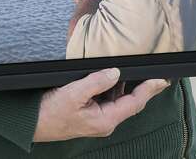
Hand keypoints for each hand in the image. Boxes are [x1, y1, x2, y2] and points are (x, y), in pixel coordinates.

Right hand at [33, 68, 169, 141]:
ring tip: (142, 74)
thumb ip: (96, 82)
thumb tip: (116, 72)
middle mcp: (105, 122)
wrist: (33, 123)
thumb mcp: (73, 93)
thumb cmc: (51, 112)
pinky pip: (109, 101)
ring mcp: (98, 119)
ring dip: (130, 88)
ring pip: (120, 102)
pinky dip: (116, 90)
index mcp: (105, 120)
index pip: (134, 102)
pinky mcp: (91, 114)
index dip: (149, 90)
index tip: (161, 80)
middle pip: (131, 103)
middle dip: (145, 90)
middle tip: (159, 77)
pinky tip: (117, 79)